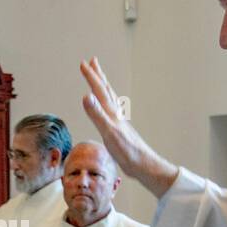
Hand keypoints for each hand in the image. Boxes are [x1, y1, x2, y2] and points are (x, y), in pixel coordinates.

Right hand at [79, 56, 178, 197]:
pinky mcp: (119, 129)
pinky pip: (111, 109)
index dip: (91, 77)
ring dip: (103, 86)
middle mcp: (115, 113)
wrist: (143, 165)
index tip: (83, 64)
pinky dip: (106, 102)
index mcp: (111, 113)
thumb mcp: (109, 133)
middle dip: (98, 75)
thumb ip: (97, 114)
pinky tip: (108, 106)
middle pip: (106, 89)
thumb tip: (86, 96)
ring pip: (109, 98)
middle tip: (92, 61)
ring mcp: (118, 121)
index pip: (99, 90)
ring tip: (99, 79)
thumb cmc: (127, 151)